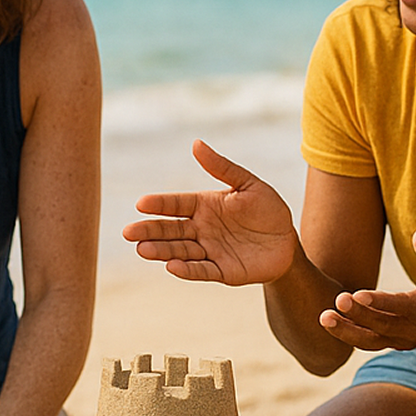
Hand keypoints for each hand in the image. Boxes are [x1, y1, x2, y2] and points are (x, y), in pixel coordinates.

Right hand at [123, 140, 296, 285]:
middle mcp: (202, 229)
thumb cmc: (268, 209)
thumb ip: (222, 167)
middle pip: (171, 229)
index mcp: (205, 205)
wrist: (287, 241)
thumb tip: (196, 143)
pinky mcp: (222, 271)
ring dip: (161, 251)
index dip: (160, 204)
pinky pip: (202, 270)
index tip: (141, 204)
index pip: (177, 204)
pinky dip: (187, 270)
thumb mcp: (248, 184)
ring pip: (181, 251)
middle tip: (128, 232)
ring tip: (142, 249)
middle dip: (150, 231)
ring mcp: (210, 251)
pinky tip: (171, 267)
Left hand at [319, 230, 415, 350]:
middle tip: (337, 300)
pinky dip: (347, 334)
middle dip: (358, 314)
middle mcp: (412, 329)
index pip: (400, 306)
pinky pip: (365, 342)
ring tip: (324, 318)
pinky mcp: (388, 343)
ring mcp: (399, 340)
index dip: (380, 302)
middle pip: (381, 325)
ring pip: (369, 340)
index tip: (358, 295)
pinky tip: (328, 321)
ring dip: (346, 331)